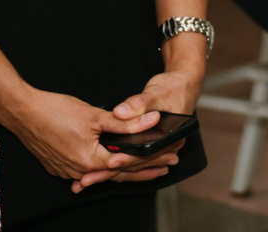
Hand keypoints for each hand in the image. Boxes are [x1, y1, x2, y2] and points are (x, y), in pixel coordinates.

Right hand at [3, 86, 179, 192]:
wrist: (23, 112)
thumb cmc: (54, 111)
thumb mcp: (94, 115)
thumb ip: (124, 123)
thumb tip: (150, 121)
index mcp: (91, 160)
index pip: (129, 164)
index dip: (152, 161)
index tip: (168, 158)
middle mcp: (80, 171)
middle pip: (118, 173)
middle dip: (144, 169)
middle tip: (166, 166)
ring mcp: (68, 171)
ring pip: (103, 173)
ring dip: (124, 169)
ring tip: (145, 167)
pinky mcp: (59, 166)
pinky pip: (87, 170)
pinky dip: (103, 167)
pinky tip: (110, 165)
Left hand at [73, 69, 201, 189]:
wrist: (182, 87)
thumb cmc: (173, 89)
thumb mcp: (156, 94)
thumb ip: (139, 104)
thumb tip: (121, 113)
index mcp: (170, 140)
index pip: (144, 155)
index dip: (127, 159)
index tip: (109, 162)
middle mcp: (163, 149)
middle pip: (134, 165)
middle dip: (109, 173)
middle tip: (87, 179)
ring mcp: (154, 150)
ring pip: (129, 165)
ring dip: (107, 173)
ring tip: (85, 181)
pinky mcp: (145, 146)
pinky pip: (127, 158)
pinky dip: (111, 163)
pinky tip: (94, 169)